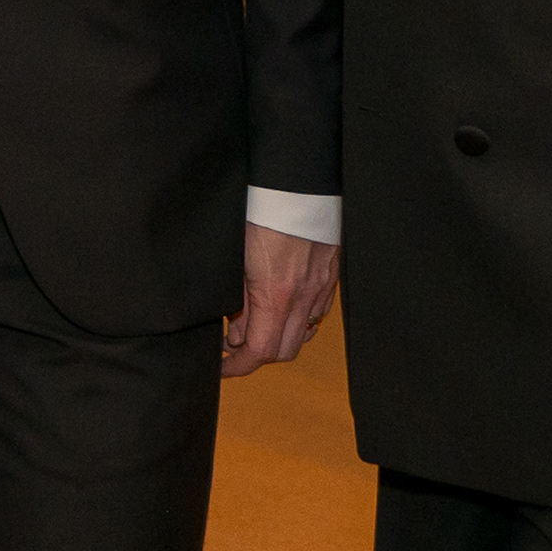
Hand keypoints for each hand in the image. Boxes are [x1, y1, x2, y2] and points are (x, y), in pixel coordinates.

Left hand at [222, 222, 338, 377]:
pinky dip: (296, 319)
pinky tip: (278, 305)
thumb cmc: (261, 213)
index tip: (221, 366)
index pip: (260, 352)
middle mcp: (304, 297)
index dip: (237, 366)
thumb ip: (238, 301)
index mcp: (276, 294)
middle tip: (232, 344)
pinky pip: (316, 312)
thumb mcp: (235, 259)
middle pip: (283, 351)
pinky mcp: (330, 276)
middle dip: (256, 355)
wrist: (297, 184)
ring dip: (277, 336)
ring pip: (302, 333)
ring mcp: (321, 288)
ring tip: (253, 322)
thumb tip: (236, 332)